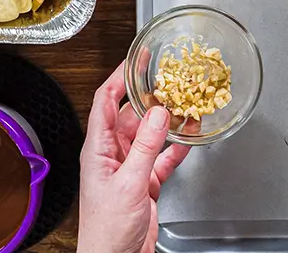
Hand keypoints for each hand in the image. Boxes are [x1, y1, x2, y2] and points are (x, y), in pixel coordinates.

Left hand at [77, 64, 190, 252]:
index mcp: (98, 148)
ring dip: (166, 121)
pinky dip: (176, 147)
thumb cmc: (106, 229)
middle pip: (131, 114)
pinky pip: (162, 157)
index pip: (106, 101)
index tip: (136, 58)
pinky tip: (190, 136)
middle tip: (168, 77)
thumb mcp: (129, 183)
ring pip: (149, 134)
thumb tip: (158, 113)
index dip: (119, 76)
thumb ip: (145, 147)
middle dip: (149, 95)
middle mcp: (112, 153)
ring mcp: (129, 167)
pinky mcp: (145, 182)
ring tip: (184, 102)